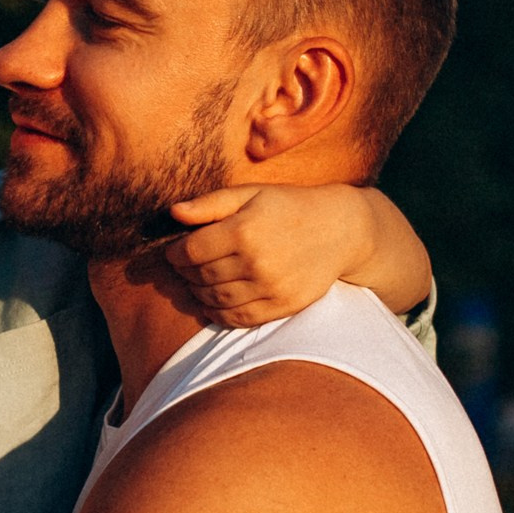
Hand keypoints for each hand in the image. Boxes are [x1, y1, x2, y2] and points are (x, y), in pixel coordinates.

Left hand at [164, 184, 380, 329]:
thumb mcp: (250, 193)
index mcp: (243, 229)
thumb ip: (210, 204)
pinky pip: (239, 318)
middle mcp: (256, 261)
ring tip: (197, 283)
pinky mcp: (283, 306)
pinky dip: (219, 315)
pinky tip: (213, 304)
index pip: (190, 251)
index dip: (174, 254)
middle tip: (184, 268)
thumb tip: (173, 213)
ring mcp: (270, 287)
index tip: (174, 252)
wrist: (340, 230)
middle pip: (201, 276)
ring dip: (199, 294)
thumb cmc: (289, 206)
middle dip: (185, 273)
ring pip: (216, 300)